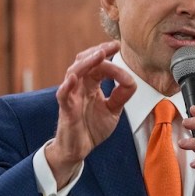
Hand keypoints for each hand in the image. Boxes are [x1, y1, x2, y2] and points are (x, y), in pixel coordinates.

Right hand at [45, 41, 135, 188]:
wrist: (79, 150)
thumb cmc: (91, 128)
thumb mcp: (113, 110)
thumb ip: (121, 95)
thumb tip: (131, 80)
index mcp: (90, 85)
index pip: (98, 65)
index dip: (107, 55)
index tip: (117, 46)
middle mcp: (79, 87)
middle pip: (84, 62)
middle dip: (97, 52)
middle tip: (111, 45)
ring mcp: (71, 97)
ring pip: (74, 73)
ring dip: (86, 63)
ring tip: (98, 55)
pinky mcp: (66, 110)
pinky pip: (63, 95)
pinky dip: (66, 86)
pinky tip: (73, 78)